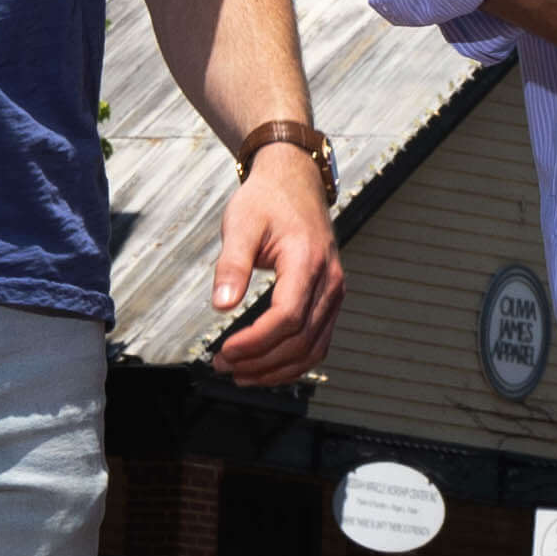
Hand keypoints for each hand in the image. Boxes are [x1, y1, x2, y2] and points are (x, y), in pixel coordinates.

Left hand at [204, 145, 348, 382]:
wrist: (295, 181)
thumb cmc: (267, 200)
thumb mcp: (241, 224)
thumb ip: (232, 265)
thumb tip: (222, 305)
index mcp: (307, 261)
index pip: (287, 317)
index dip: (256, 342)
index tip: (225, 350)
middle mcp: (329, 281)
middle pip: (301, 340)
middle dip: (261, 361)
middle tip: (223, 365)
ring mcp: (334, 292)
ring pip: (313, 348)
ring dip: (277, 369)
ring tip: (240, 374)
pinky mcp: (330, 299)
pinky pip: (317, 341)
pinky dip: (292, 361)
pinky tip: (264, 367)